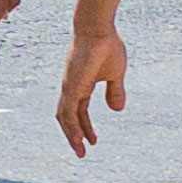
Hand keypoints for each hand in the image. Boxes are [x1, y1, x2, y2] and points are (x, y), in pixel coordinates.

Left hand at [54, 13, 128, 157]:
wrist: (98, 31)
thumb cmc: (107, 48)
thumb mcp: (115, 75)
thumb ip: (114, 92)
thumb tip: (116, 110)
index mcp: (80, 86)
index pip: (78, 111)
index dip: (84, 127)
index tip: (92, 141)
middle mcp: (70, 88)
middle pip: (67, 117)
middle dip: (74, 135)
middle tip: (82, 151)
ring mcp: (69, 87)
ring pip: (65, 117)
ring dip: (72, 135)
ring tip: (80, 150)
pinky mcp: (71, 86)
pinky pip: (68, 111)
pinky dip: (71, 126)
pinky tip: (79, 137)